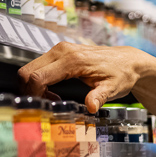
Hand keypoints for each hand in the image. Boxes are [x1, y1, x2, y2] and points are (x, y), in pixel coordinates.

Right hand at [19, 42, 155, 112]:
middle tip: (41, 105)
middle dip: (28, 90)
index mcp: (72, 60)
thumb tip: (91, 107)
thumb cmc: (121, 73)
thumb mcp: (113, 88)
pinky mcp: (60, 52)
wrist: (128, 61)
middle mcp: (62, 51)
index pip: (38, 77)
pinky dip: (39, 80)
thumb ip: (99, 96)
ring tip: (50, 99)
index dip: (33, 94)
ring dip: (33, 86)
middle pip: (27, 70)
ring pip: (31, 67)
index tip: (40, 106)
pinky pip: (39, 66)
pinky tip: (53, 91)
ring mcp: (59, 49)